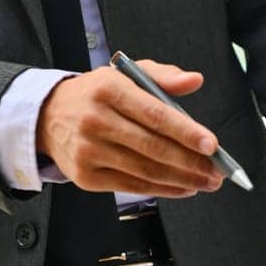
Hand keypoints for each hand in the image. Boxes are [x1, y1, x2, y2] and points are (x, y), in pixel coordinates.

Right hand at [37, 60, 221, 196]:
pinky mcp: (85, 176)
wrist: (47, 116)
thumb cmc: (95, 94)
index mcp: (108, 89)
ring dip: (182, 180)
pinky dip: (162, 190)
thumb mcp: (125, 75)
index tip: (212, 144)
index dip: (186, 132)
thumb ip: (162, 76)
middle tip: (217, 170)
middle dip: (191, 162)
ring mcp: (88, 151)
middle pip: (153, 147)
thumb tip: (195, 80)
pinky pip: (131, 186)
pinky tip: (182, 188)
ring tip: (206, 182)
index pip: (155, 114)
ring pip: (145, 171)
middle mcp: (95, 120)